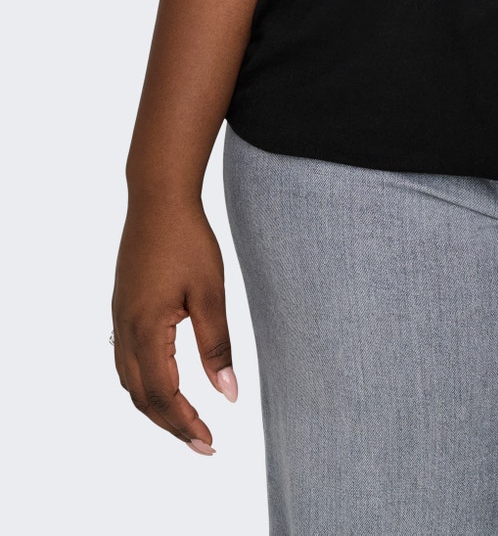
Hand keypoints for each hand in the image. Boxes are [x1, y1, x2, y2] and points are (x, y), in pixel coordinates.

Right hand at [111, 197, 237, 454]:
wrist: (158, 200)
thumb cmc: (188, 241)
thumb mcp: (211, 294)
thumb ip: (217, 346)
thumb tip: (229, 394)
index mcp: (147, 333)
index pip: (163, 397)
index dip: (186, 425)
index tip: (210, 444)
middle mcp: (125, 332)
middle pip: (143, 398)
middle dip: (172, 425)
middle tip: (203, 443)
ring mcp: (120, 320)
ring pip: (130, 382)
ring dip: (156, 407)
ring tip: (186, 421)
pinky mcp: (122, 309)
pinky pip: (126, 361)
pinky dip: (145, 384)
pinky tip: (164, 382)